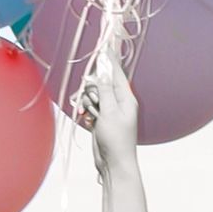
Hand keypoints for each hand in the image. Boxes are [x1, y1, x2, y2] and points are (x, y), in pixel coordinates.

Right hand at [84, 51, 139, 174]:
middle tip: (92, 103)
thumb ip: (104, 91)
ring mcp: (109, 111)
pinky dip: (86, 112)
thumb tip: (101, 73)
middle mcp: (118, 102)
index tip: (103, 47)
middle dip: (91, 90)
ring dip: (87, 102)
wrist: (113, 164)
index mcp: (126, 98)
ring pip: (92, 95)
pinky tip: (87, 121)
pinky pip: (89, 108)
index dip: (109, 60)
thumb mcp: (109, 113)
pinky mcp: (100, 119)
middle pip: (100, 83)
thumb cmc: (116, 140)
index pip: (116, 73)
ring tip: (90, 115)